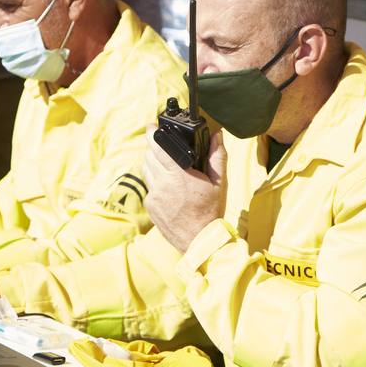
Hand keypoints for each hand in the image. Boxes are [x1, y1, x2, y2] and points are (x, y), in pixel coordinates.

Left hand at [145, 131, 224, 252]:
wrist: (199, 240)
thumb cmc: (210, 211)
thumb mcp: (219, 182)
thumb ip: (217, 156)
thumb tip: (216, 136)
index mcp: (179, 175)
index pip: (158, 147)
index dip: (152, 133)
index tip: (151, 126)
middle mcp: (162, 184)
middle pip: (149, 156)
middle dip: (154, 147)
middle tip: (162, 144)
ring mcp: (154, 196)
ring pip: (146, 170)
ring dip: (153, 163)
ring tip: (166, 164)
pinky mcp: (150, 206)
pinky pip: (149, 186)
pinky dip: (155, 181)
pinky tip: (168, 186)